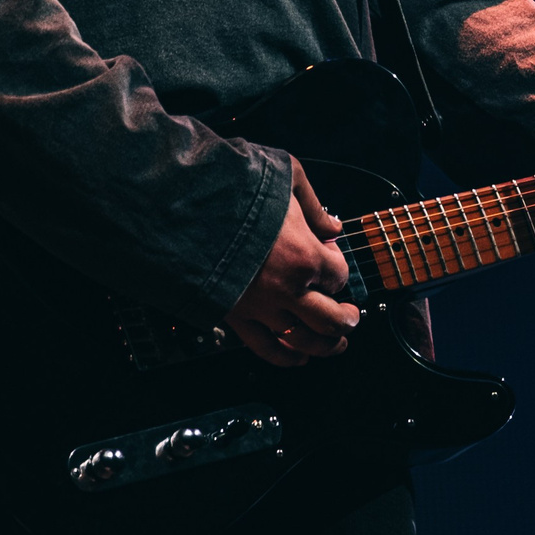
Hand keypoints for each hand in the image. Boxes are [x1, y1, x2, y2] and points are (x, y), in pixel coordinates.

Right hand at [225, 161, 360, 367]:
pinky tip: (299, 357)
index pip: (339, 274)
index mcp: (305, 255)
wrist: (183, 211)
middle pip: (332, 318)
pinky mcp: (236, 319)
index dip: (339, 267)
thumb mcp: (287, 177)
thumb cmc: (233, 189)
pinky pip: (266, 348)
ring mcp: (262, 308)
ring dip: (327, 345)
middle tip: (351, 317)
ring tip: (337, 343)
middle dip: (347, 319)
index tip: (332, 259)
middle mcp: (288, 288)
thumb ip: (313, 204)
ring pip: (305, 340)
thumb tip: (332, 226)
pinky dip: (286, 358)